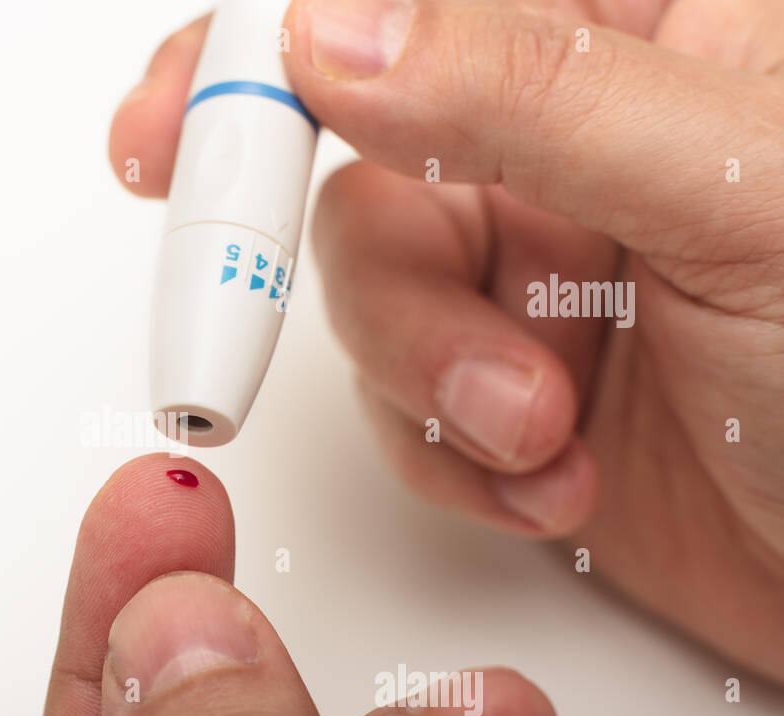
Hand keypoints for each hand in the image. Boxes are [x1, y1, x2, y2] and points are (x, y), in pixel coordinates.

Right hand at [110, 0, 783, 681]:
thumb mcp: (739, 190)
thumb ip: (523, 92)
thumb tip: (333, 32)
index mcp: (652, 30)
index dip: (273, 42)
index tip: (180, 114)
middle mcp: (575, 144)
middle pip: (354, 148)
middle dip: (316, 244)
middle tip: (246, 301)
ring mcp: (539, 271)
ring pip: (368, 289)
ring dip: (424, 372)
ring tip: (532, 429)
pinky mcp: (513, 387)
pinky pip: (402, 402)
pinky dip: (453, 454)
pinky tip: (553, 480)